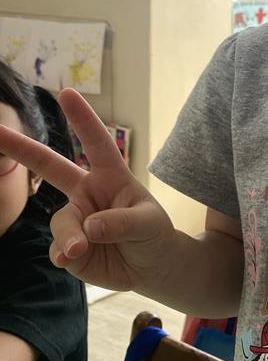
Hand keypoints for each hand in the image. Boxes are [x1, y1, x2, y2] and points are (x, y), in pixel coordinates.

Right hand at [0, 88, 174, 291]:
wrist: (152, 268)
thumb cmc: (153, 235)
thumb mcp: (149, 223)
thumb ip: (122, 222)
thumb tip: (89, 227)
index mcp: (110, 176)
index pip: (96, 143)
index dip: (83, 119)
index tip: (67, 92)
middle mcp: (87, 193)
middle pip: (50, 166)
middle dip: (21, 148)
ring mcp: (76, 219)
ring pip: (61, 222)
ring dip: (69, 237)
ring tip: (80, 250)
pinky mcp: (68, 247)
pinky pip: (58, 249)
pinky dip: (64, 255)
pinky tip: (72, 259)